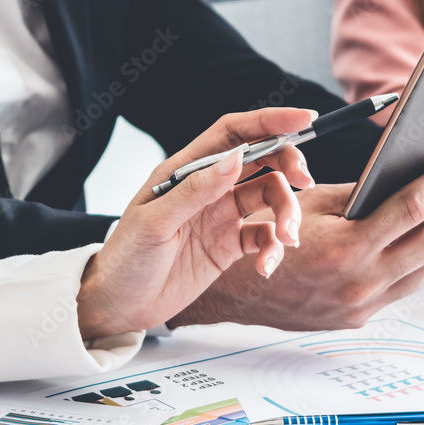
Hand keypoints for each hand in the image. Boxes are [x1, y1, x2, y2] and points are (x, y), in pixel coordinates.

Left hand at [77, 108, 316, 339]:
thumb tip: (236, 158)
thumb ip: (196, 190)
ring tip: (287, 240)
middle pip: (262, 160)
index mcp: (187, 169)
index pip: (234, 133)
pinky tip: (265, 267)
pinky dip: (274, 249)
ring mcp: (222, 215)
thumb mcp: (156, 223)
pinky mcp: (230, 245)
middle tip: (305, 181)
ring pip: (271, 197)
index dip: (270, 121)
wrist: (118, 305)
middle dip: (288, 165)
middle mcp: (209, 186)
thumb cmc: (126, 258)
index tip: (304, 119)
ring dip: (287, 214)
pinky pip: (265, 237)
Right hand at [169, 156, 423, 330]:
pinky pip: (404, 287)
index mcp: (345, 249)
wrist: (235, 290)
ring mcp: (361, 305)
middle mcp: (358, 283)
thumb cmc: (266, 235)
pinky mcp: (359, 317)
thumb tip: (402, 175)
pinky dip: (420, 260)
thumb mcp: (310, 203)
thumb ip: (360, 193)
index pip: (411, 210)